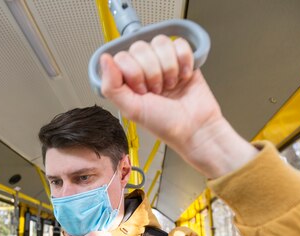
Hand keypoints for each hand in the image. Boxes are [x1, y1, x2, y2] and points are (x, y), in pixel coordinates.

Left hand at [100, 35, 256, 177]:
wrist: (196, 128)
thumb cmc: (165, 125)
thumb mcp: (132, 110)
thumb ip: (112, 86)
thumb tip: (104, 59)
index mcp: (127, 80)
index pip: (122, 56)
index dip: (133, 72)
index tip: (142, 91)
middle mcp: (144, 68)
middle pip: (140, 47)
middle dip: (152, 72)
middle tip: (158, 90)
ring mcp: (163, 61)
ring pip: (160, 42)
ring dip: (168, 67)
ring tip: (171, 85)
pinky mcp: (183, 58)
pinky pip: (180, 43)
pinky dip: (184, 61)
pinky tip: (184, 77)